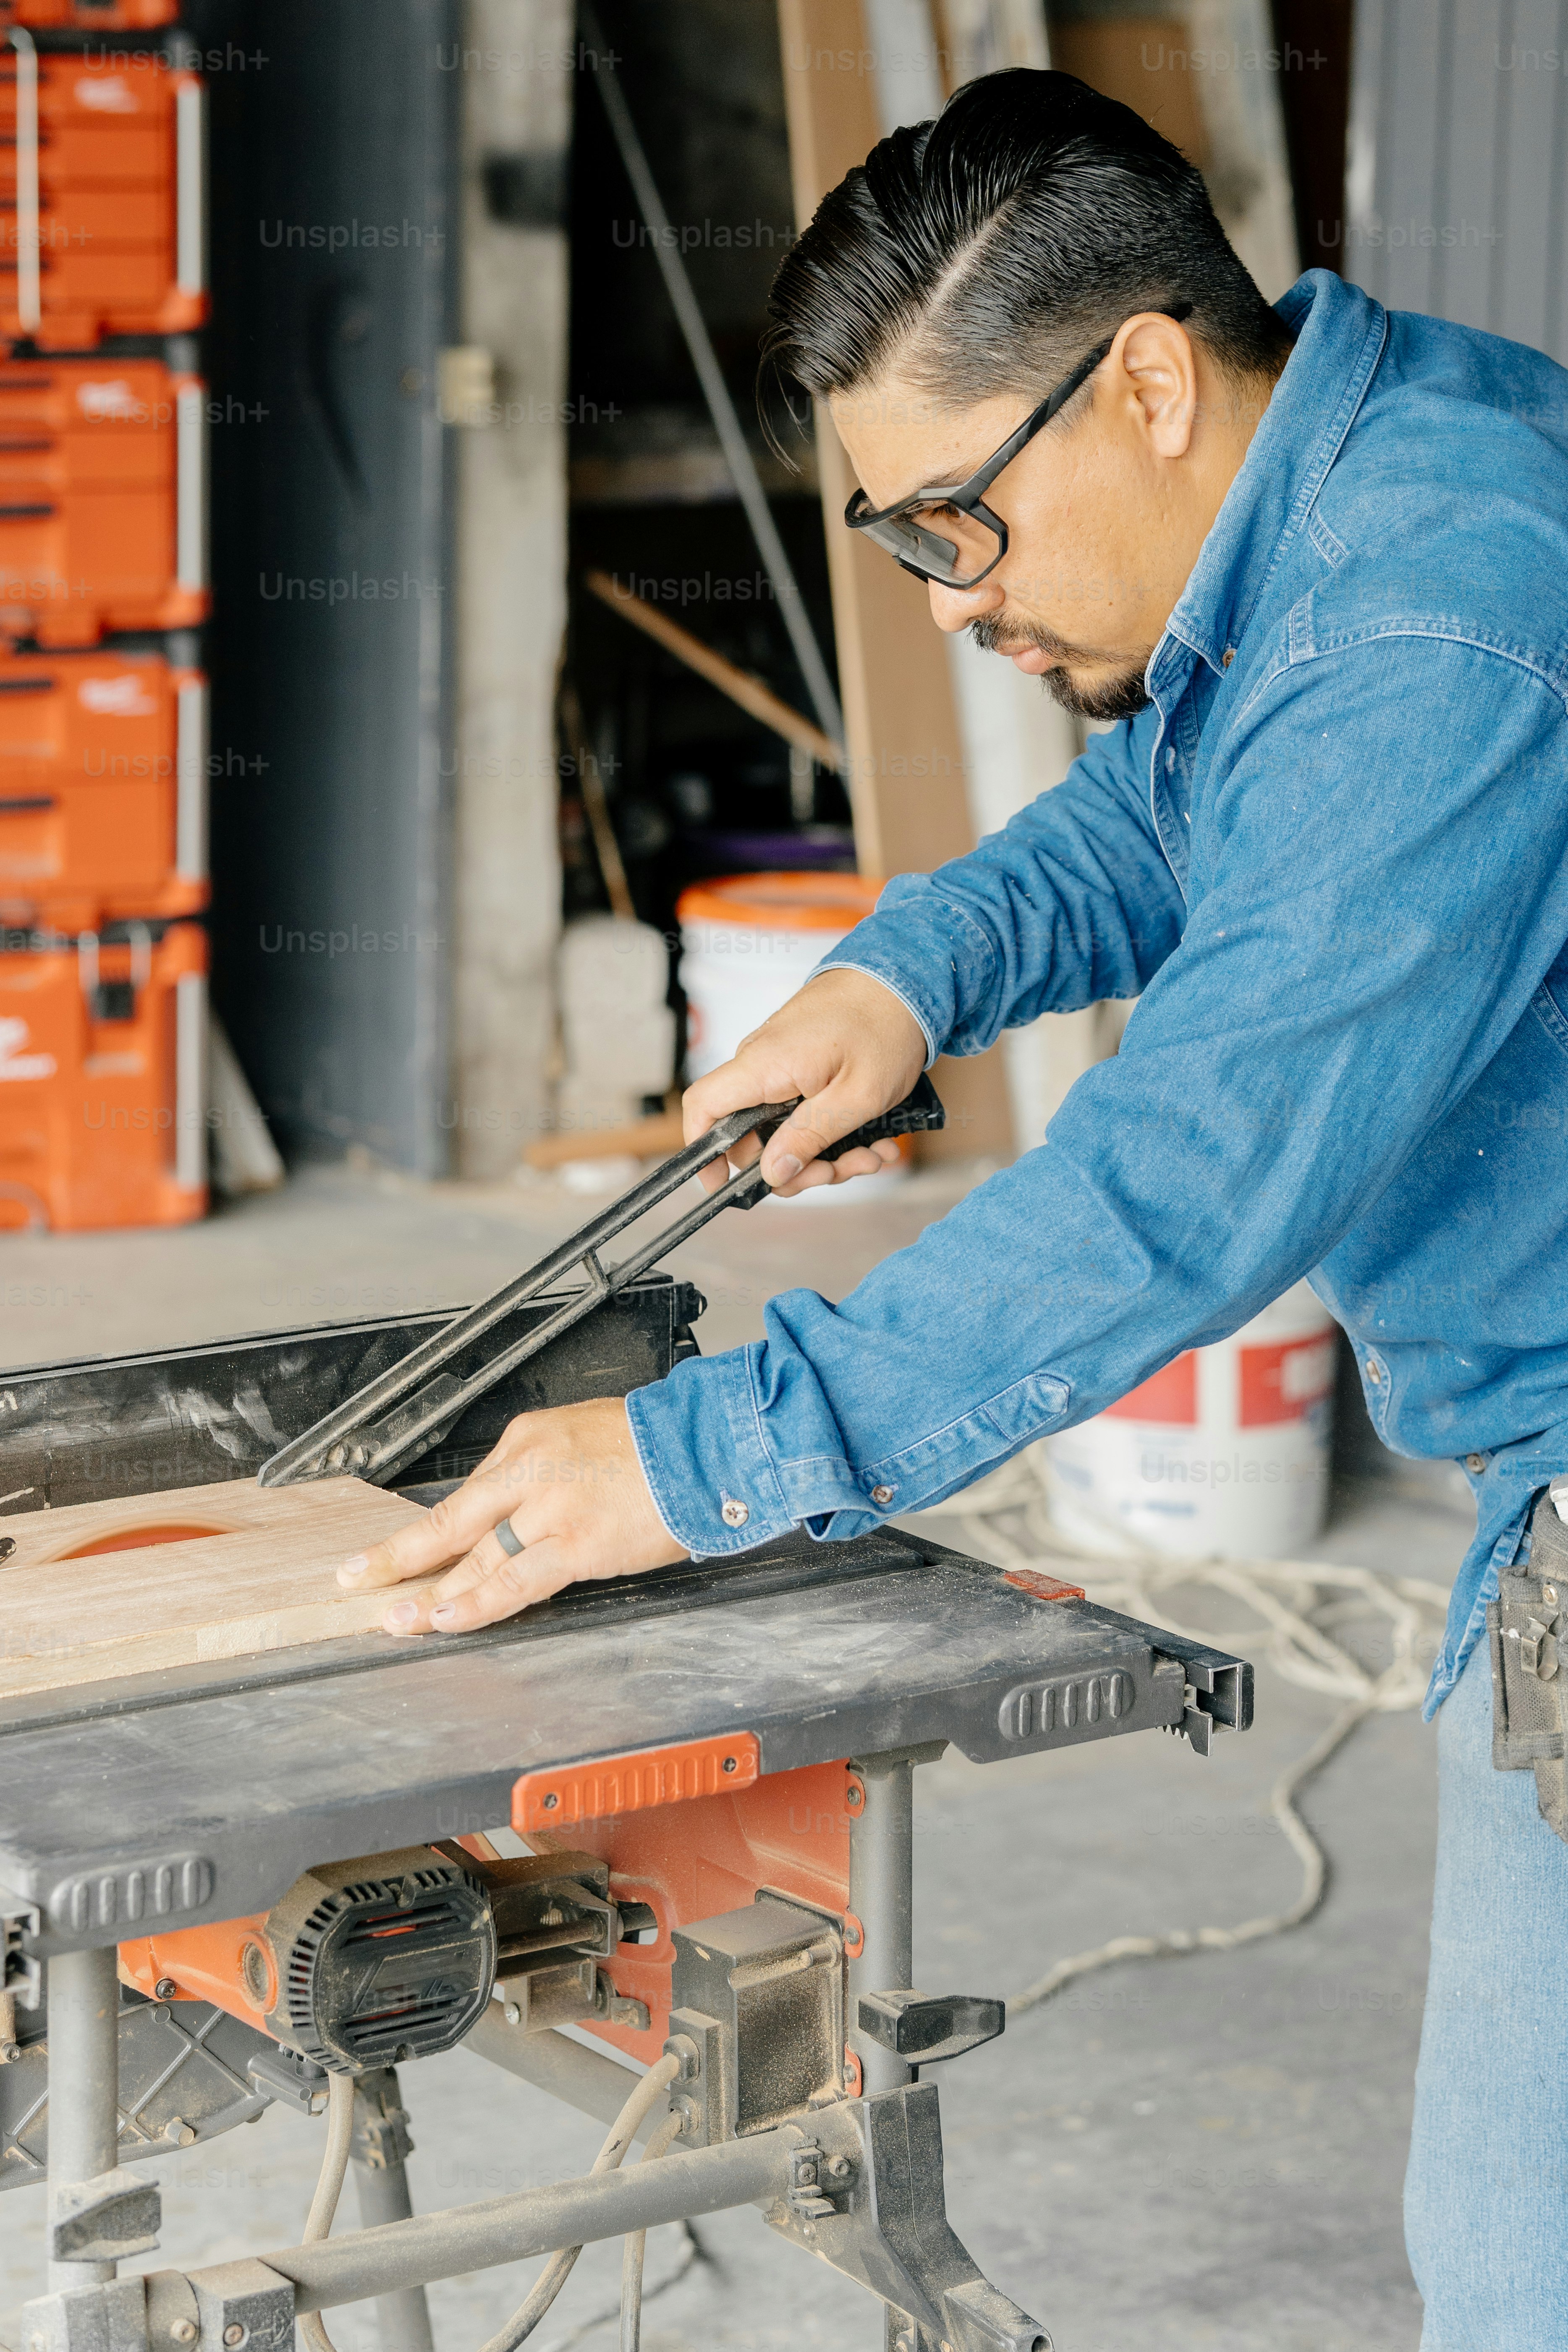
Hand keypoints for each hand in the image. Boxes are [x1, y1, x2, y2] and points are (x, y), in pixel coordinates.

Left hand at [337, 1397, 686, 1634]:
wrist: (703, 1445)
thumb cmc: (657, 1444)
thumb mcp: (584, 1437)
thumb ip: (547, 1474)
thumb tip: (520, 1517)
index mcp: (528, 1439)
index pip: (470, 1493)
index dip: (433, 1530)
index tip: (404, 1548)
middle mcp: (530, 1469)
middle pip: (450, 1519)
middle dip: (400, 1555)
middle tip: (358, 1577)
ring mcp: (550, 1507)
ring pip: (475, 1557)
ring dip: (433, 1593)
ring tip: (398, 1618)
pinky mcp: (576, 1542)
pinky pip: (513, 1581)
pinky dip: (476, 1604)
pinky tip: (448, 1619)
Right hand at [683, 968, 925, 1198]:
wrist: (907, 974)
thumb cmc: (886, 1026)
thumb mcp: (857, 1097)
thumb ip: (810, 1137)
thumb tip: (770, 1173)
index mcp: (765, 1065)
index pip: (703, 1107)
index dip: (704, 1152)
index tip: (723, 1185)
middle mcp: (762, 1062)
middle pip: (750, 1134)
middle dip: (797, 1165)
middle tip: (843, 1170)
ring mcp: (780, 1061)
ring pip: (783, 1127)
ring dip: (827, 1152)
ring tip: (874, 1153)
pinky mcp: (799, 1062)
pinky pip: (801, 1108)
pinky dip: (834, 1129)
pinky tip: (873, 1137)